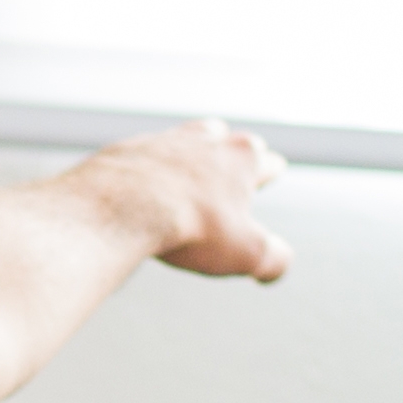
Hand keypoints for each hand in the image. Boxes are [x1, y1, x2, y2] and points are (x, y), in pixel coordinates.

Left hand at [102, 119, 290, 284]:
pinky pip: (145, 154)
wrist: (124, 207)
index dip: (271, 170)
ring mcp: (165, 140)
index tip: (273, 171)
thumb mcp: (246, 254)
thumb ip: (273, 260)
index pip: (267, 161)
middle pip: (228, 138)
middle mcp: (206, 140)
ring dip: (193, 149)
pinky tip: (146, 181)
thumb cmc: (192, 227)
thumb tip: (277, 266)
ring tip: (194, 159)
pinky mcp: (129, 149)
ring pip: (187, 136)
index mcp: (242, 158)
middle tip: (236, 161)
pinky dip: (150, 166)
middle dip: (234, 151)